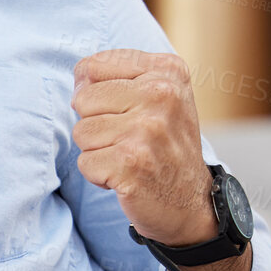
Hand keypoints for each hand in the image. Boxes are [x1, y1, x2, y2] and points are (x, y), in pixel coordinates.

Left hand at [71, 48, 216, 246]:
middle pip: (82, 99)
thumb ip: (114, 75)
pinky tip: (127, 176)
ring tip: (130, 157)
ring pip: (81, 131)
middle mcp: (162, 94)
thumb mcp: (156, 95)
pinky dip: (99, 175)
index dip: (94, 93)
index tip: (125, 111)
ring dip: (98, 151)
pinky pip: (85, 162)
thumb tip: (77, 84)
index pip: (90, 67)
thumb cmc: (164, 144)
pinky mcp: (132, 163)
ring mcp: (147, 129)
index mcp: (167, 70)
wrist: (193, 203)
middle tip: (129, 140)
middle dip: (95, 124)